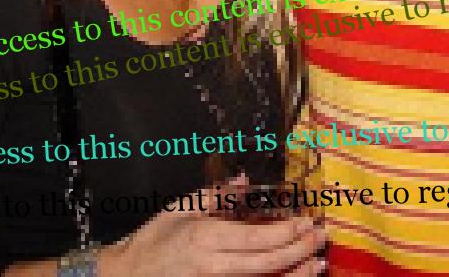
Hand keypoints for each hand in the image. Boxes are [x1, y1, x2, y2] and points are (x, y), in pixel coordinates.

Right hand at [103, 200, 325, 276]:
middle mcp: (212, 265)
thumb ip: (216, 194)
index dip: (286, 232)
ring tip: (318, 263)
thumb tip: (245, 180)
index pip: (256, 238)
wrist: (128, 274)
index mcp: (206, 237)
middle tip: (320, 237)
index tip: (307, 222)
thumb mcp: (182, 207)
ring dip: (294, 274)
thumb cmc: (154, 239)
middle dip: (298, 251)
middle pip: (266, 263)